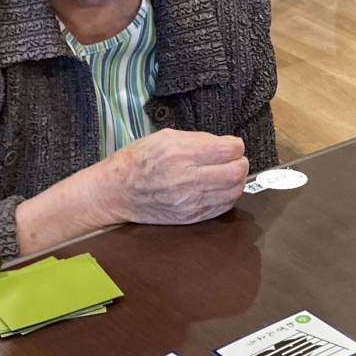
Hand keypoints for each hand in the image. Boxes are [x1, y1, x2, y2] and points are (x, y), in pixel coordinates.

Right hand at [97, 129, 248, 223]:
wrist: (115, 192)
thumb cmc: (137, 160)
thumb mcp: (165, 137)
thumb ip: (199, 140)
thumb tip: (228, 145)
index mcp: (181, 154)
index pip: (229, 150)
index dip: (236, 145)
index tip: (232, 144)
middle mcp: (188, 180)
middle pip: (237, 172)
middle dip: (240, 162)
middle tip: (233, 159)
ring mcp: (190, 202)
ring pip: (234, 191)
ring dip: (236, 180)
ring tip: (226, 173)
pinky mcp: (191, 217)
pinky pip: (223, 207)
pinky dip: (227, 195)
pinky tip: (218, 188)